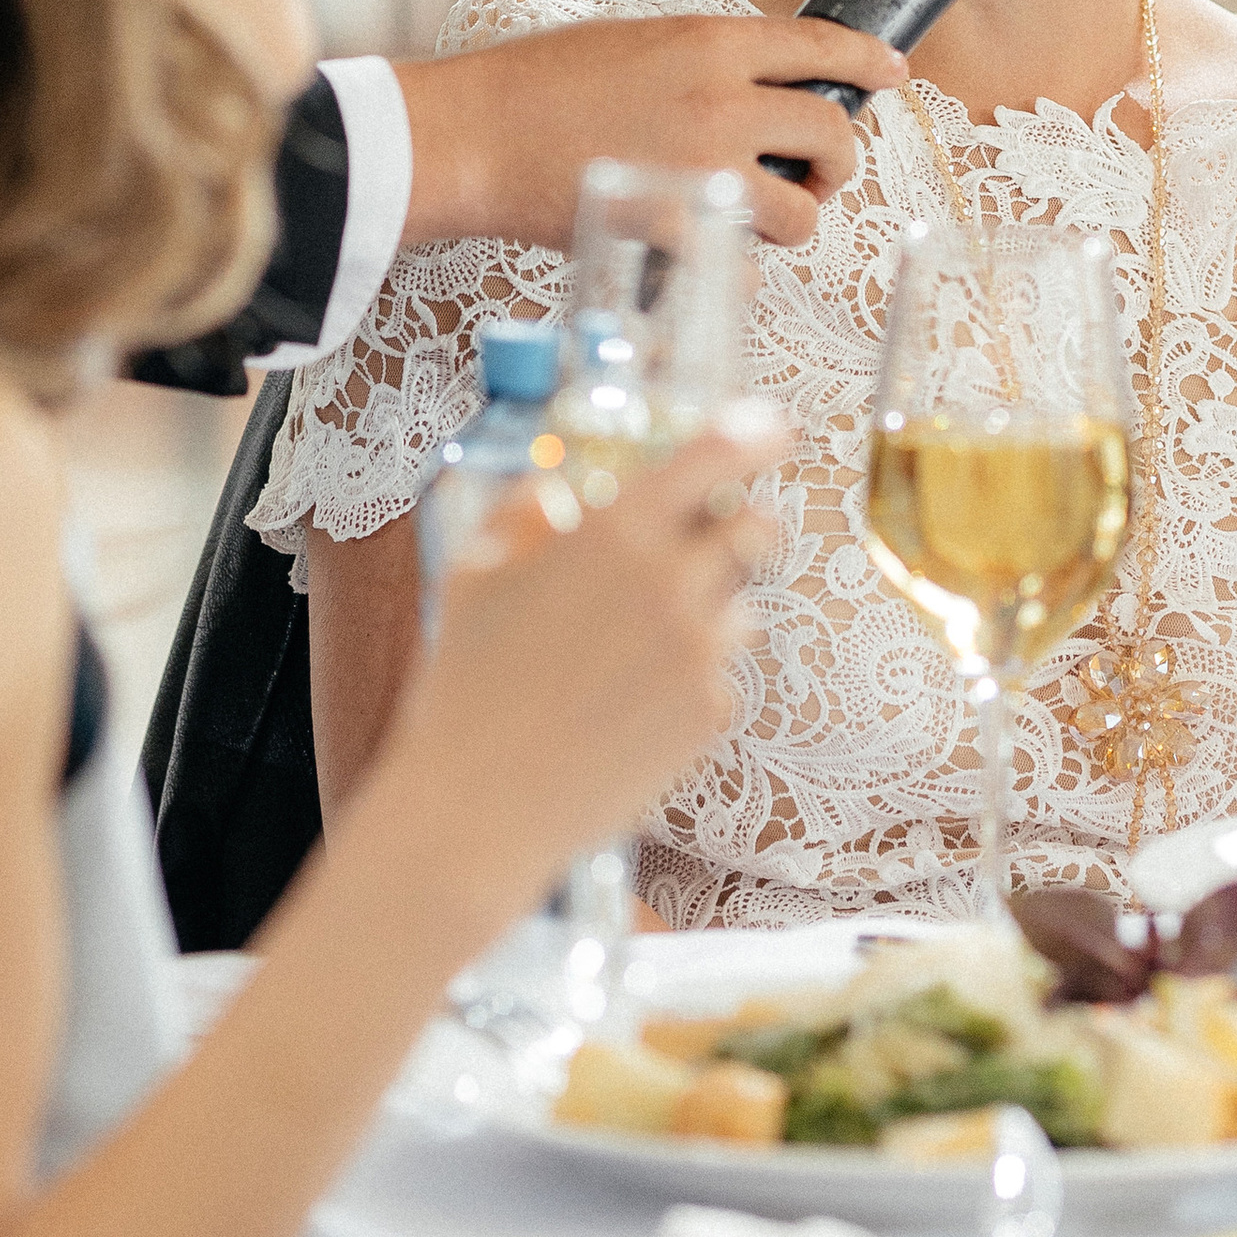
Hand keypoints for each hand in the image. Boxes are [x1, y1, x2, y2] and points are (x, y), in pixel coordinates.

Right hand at [374, 419, 784, 911]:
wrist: (479, 808)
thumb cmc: (464, 685)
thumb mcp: (474, 572)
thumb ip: (523, 511)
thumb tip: (551, 486)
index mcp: (616, 533)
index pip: (715, 454)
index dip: (755, 431)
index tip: (772, 427)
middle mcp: (672, 584)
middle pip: (757, 527)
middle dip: (746, 524)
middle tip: (711, 538)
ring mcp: (699, 653)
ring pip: (744, 604)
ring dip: (715, 604)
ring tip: (644, 639)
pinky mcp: (708, 715)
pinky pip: (722, 674)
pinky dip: (692, 676)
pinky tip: (631, 700)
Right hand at [394, 11, 905, 248]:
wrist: (475, 134)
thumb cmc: (538, 83)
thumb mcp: (635, 40)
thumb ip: (705, 60)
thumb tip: (756, 85)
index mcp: (711, 44)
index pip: (821, 47)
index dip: (868, 61)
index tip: (892, 72)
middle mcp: (721, 102)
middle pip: (832, 136)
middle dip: (837, 164)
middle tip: (815, 175)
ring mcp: (702, 171)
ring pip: (802, 213)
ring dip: (794, 220)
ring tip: (761, 218)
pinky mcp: (675, 231)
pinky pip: (745, 267)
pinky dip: (738, 269)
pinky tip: (709, 254)